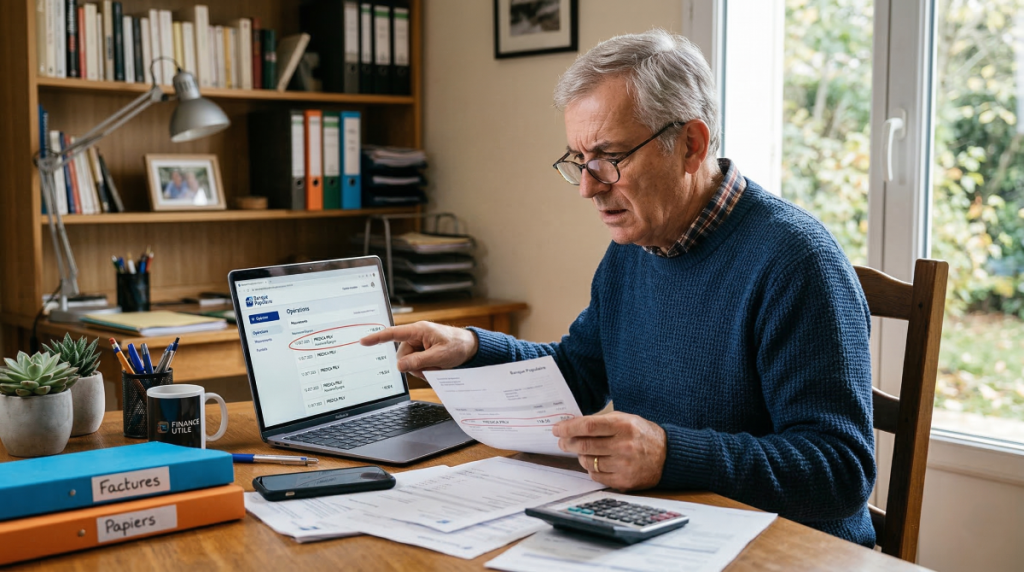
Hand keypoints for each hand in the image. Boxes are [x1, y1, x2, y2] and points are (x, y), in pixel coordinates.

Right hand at [359, 321, 478, 378]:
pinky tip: (435, 366)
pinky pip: (415, 364)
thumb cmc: (458, 346)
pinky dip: (424, 368)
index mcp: (419, 330)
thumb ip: (418, 361)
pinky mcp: (423, 351)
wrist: (471, 347)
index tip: (363, 341)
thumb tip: (399, 366)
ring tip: (436, 366)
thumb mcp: (439, 356)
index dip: (377, 338)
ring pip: (408, 362)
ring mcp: (419, 344)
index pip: (393, 334)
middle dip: (414, 366)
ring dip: (421, 369)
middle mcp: (416, 336)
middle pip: (402, 356)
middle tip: (431, 368)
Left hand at [552, 412, 666, 490]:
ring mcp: (624, 465)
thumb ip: (602, 422)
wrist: (668, 456)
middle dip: (568, 443)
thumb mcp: (626, 419)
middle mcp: (624, 445)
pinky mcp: (624, 481)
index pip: (588, 426)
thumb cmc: (643, 435)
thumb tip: (573, 425)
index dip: (569, 428)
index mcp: (624, 426)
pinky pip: (596, 476)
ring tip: (583, 451)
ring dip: (580, 456)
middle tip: (562, 442)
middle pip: (585, 445)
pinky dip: (591, 469)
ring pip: (588, 462)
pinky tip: (596, 462)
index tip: (557, 429)